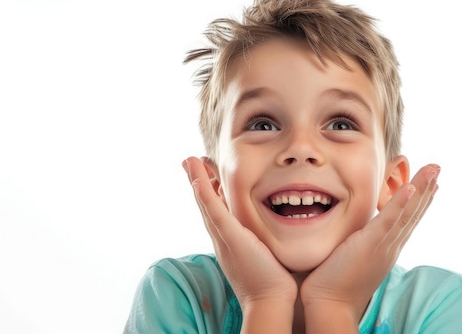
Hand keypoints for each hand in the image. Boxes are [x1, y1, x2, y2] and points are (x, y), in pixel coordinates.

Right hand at [182, 157, 296, 312]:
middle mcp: (222, 238)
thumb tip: (270, 232)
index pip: (216, 211)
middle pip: (206, 205)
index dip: (209, 191)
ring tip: (189, 161)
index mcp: (230, 240)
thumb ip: (262, 241)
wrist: (270, 301)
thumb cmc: (273, 281)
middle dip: (198, 182)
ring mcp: (225, 238)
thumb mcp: (264, 254)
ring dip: (196, 182)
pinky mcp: (233, 239)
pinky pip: (216, 214)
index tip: (206, 172)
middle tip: (190, 161)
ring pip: (207, 205)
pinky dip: (205, 196)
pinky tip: (199, 179)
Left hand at [300, 164, 439, 328]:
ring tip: (433, 169)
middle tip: (437, 167)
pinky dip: (401, 204)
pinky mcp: (370, 245)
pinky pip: (388, 221)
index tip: (431, 184)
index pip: (407, 220)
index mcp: (386, 248)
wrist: (329, 305)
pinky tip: (411, 187)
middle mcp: (390, 246)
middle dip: (427, 189)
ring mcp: (383, 245)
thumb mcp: (352, 256)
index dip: (420, 201)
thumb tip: (355, 234)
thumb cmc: (334, 282)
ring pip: (407, 213)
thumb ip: (358, 243)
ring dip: (421, 189)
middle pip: (413, 214)